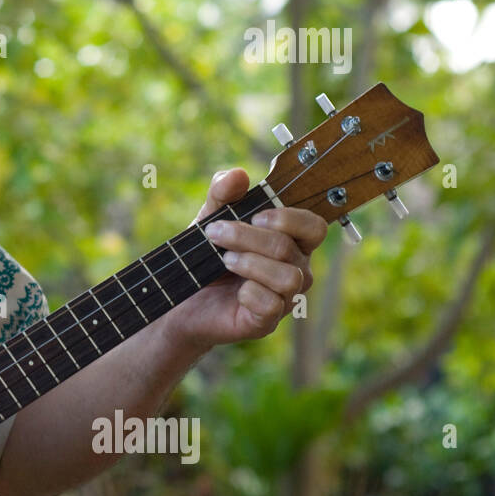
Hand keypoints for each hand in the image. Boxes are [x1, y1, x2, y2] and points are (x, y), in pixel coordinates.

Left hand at [166, 168, 327, 350]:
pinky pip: (273, 305)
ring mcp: (285, 298)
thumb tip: (238, 174)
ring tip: (224, 260)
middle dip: (248, 236)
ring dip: (250, 264)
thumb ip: (223, 194)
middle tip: (216, 233)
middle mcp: (296, 269)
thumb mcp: (210, 217)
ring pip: (288, 278)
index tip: (254, 215)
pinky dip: (251, 293)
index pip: (314, 227)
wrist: (180, 295)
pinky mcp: (267, 321)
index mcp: (291, 242)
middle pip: (288, 248)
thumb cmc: (204, 254)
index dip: (289, 218)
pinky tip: (235, 290)